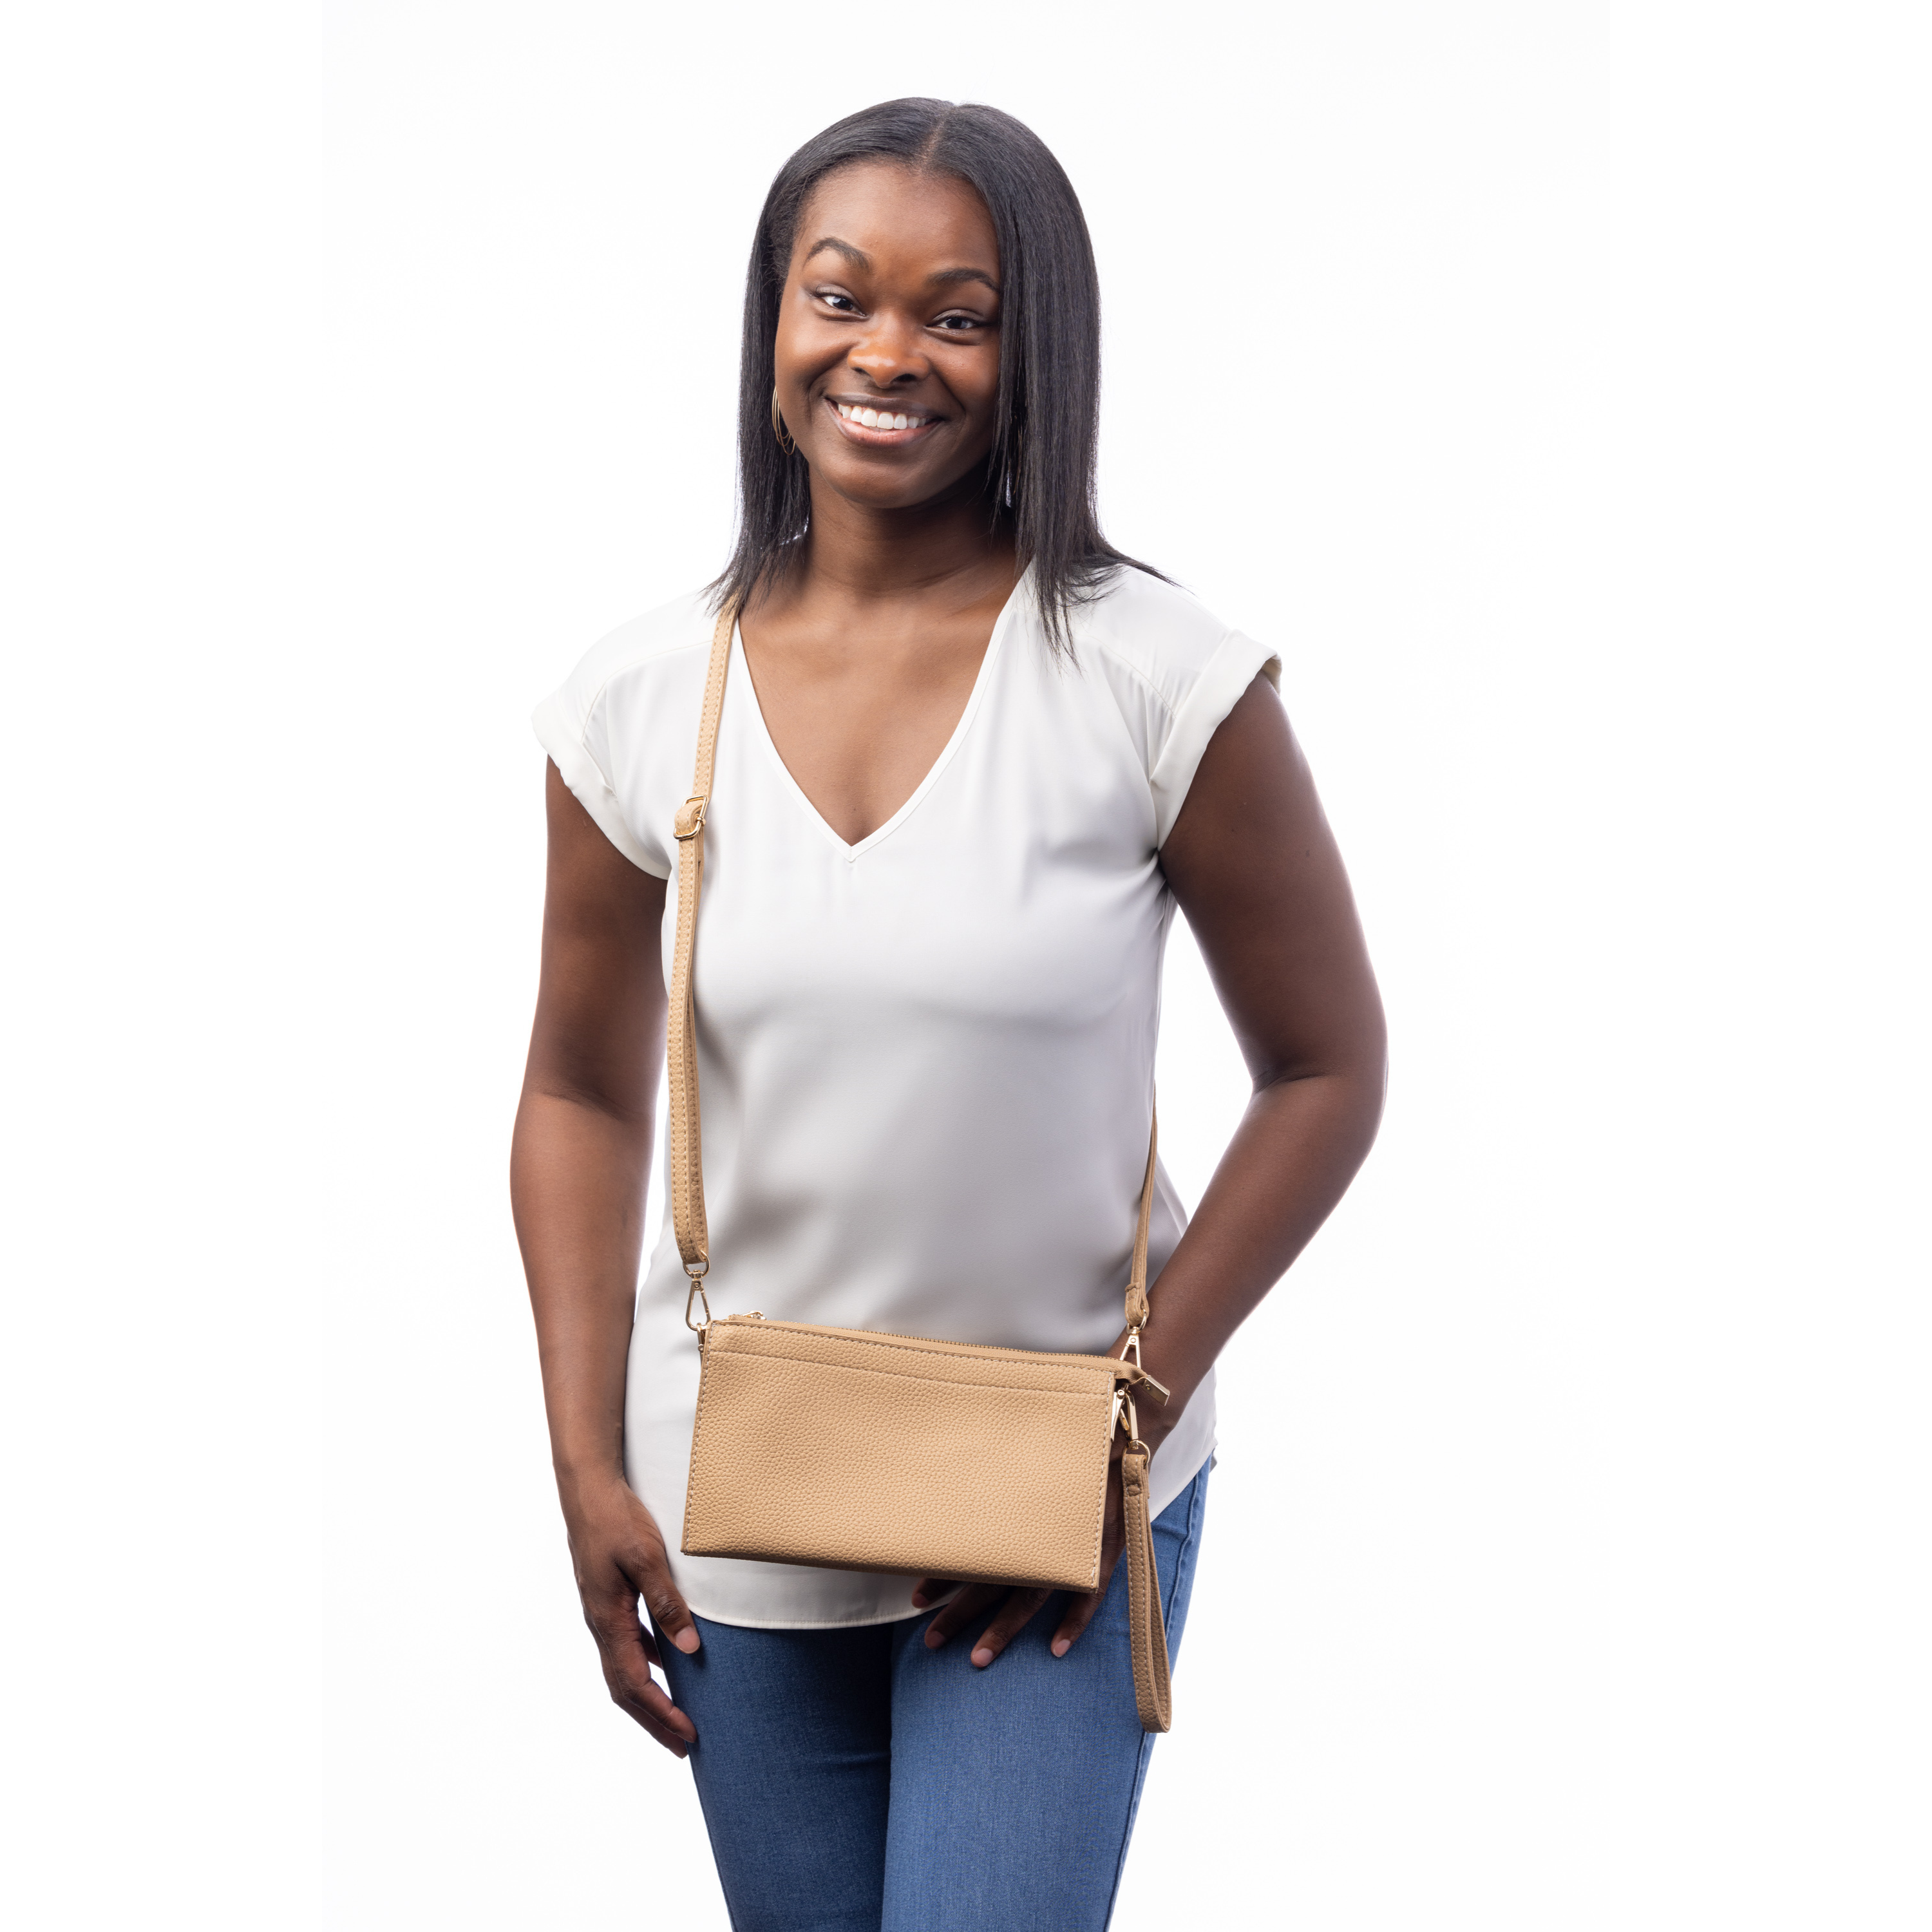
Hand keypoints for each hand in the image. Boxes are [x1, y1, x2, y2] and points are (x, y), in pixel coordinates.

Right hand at [561, 1472, 700, 1756]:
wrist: (587, 1489)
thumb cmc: (616, 1518)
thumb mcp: (646, 1557)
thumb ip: (666, 1603)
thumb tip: (688, 1648)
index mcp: (608, 1620)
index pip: (634, 1684)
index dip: (661, 1713)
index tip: (687, 1735)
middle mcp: (600, 1624)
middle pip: (624, 1689)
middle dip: (653, 1720)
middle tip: (683, 1745)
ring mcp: (601, 1612)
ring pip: (622, 1669)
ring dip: (648, 1697)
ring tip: (676, 1714)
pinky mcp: (606, 1599)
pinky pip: (625, 1645)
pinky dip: (645, 1665)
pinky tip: (666, 1660)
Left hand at [912, 1384, 1176, 1667]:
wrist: (1125, 1421)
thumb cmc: (1069, 1430)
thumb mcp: (1022, 1441)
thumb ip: (992, 1464)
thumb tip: (943, 1471)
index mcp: (1019, 1503)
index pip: (976, 1545)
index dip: (945, 1573)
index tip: (914, 1595)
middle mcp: (1044, 1525)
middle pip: (997, 1578)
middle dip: (962, 1612)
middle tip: (931, 1640)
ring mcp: (1077, 1541)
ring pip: (1034, 1594)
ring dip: (1005, 1629)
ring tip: (977, 1658)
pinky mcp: (1108, 1546)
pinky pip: (1092, 1592)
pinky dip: (1075, 1620)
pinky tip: (1055, 1649)